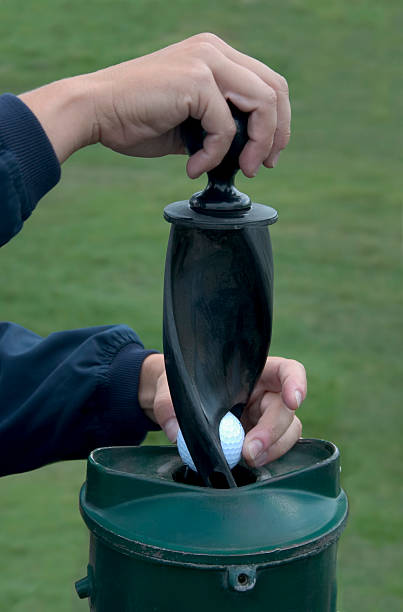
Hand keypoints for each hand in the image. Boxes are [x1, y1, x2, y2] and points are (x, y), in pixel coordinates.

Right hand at [19, 33, 289, 175]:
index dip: (276, 124)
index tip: (266, 156)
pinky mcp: (195, 79)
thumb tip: (246, 152)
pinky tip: (193, 167)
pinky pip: (225, 127)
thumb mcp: (188, 122)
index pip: (267, 84)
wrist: (95, 111)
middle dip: (275, 135)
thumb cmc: (134, 119)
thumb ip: (218, 127)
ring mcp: (206, 60)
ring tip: (240, 170)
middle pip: (275, 90)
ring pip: (262, 104)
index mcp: (214, 55)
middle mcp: (214, 50)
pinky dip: (214, 154)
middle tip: (261, 166)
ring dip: (257, 145)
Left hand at [139, 354, 305, 467]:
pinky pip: (273, 450)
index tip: (293, 401)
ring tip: (247, 460)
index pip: (287, 370)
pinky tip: (246, 465)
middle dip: (273, 432)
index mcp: (254, 371)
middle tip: (250, 452)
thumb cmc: (178, 386)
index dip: (296, 383)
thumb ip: (169, 405)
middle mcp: (265, 394)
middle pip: (286, 410)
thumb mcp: (168, 388)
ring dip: (272, 449)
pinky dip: (265, 459)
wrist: (175, 407)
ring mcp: (264, 418)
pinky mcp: (259, 439)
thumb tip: (176, 432)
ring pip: (287, 433)